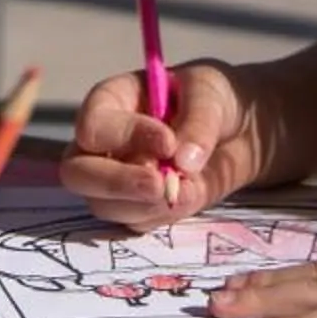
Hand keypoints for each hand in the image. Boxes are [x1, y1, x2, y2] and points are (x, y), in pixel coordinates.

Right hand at [59, 61, 254, 227]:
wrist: (239, 131)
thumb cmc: (213, 99)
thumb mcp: (210, 94)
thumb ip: (198, 122)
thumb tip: (183, 161)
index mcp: (110, 102)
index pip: (94, 126)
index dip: (125, 136)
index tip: (168, 142)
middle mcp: (103, 144)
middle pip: (77, 173)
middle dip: (116, 183)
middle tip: (159, 184)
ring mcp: (116, 179)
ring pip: (103, 206)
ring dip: (144, 204)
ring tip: (187, 188)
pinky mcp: (138, 207)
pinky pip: (135, 223)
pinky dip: (163, 216)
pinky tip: (191, 195)